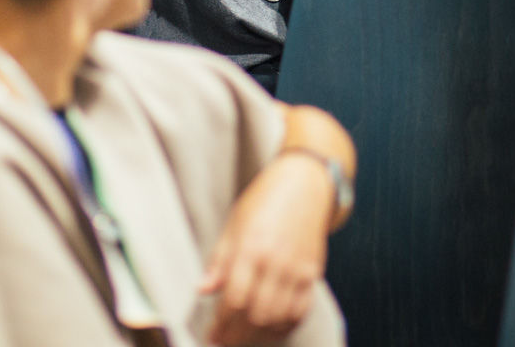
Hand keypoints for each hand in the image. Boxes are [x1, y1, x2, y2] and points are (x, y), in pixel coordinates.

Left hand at [199, 154, 333, 344]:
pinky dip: (285, 325)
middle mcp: (275, 262)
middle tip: (224, 341)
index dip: (221, 323)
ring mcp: (297, 269)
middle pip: (256, 314)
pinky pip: (300, 311)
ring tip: (244, 337)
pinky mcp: (312, 273)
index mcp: (251, 248)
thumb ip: (219, 260)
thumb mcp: (234, 224)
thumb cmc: (265, 200)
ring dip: (259, 334)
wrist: (305, 184)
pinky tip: (271, 328)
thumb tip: (202, 290)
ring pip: (278, 317)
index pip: (234, 298)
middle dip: (237, 335)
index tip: (211, 335)